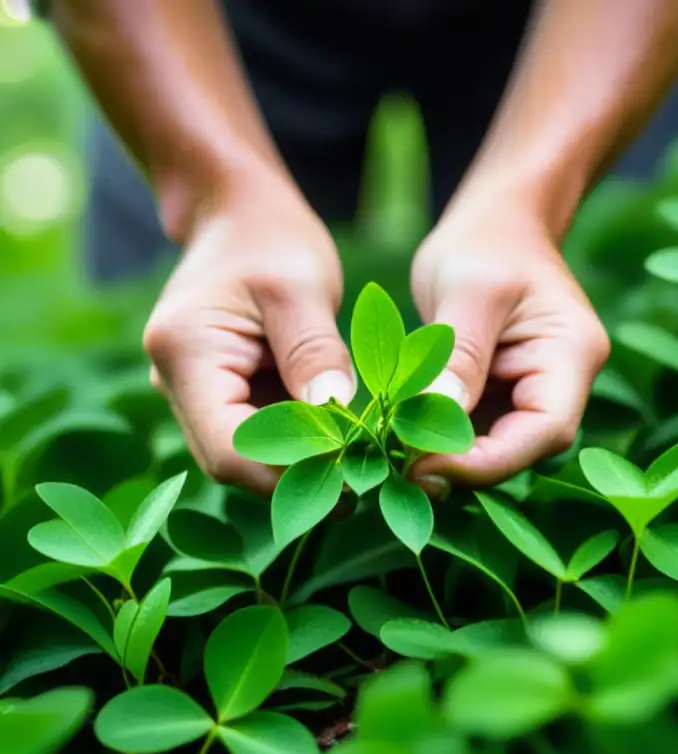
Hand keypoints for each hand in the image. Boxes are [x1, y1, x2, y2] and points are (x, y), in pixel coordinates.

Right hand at [143, 185, 355, 494]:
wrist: (237, 215)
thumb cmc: (269, 238)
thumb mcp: (301, 287)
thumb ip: (314, 351)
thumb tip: (336, 415)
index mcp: (185, 353)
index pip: (230, 448)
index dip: (291, 473)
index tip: (354, 477)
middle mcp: (175, 383)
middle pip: (235, 461)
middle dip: (300, 475)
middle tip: (369, 480)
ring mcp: (195, 392)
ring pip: (248, 454)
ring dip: (303, 462)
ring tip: (365, 462)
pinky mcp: (221, 393)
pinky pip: (259, 433)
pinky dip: (301, 441)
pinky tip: (347, 441)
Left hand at [408, 209, 609, 494]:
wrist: (497, 221)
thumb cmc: (488, 242)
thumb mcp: (469, 290)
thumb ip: (458, 356)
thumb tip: (436, 421)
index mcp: (572, 353)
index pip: (544, 430)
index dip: (488, 461)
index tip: (423, 467)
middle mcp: (564, 383)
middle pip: (523, 447)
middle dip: (463, 463)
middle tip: (397, 467)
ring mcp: (536, 392)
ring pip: (498, 447)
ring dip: (449, 456)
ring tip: (393, 454)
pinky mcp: (507, 396)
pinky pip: (480, 431)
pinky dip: (443, 438)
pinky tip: (403, 437)